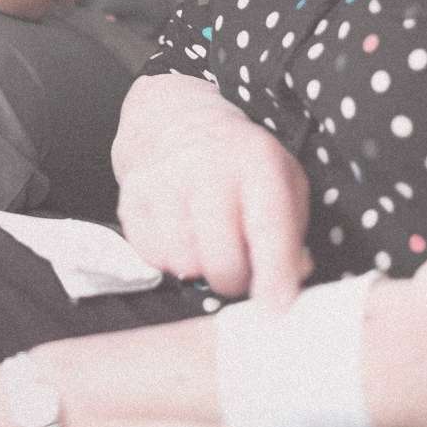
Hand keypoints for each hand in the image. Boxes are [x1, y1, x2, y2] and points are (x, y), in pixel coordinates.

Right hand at [117, 85, 311, 305]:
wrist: (174, 116)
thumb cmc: (235, 157)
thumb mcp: (280, 175)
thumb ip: (292, 227)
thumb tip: (294, 273)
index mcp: (255, 161)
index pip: (269, 228)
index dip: (275, 276)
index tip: (277, 310)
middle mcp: (207, 168)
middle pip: (222, 261)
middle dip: (235, 278)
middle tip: (238, 266)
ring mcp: (164, 181)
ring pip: (185, 265)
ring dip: (199, 267)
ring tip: (206, 242)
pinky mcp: (132, 196)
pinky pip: (152, 257)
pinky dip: (169, 258)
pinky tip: (179, 233)